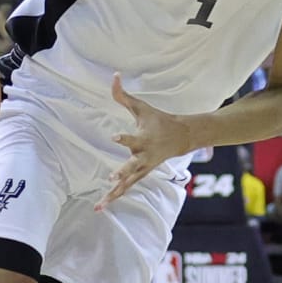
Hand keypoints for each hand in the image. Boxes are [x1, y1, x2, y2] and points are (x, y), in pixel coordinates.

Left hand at [96, 75, 196, 209]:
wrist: (182, 138)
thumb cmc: (158, 120)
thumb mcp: (142, 107)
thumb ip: (124, 95)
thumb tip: (114, 76)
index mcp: (144, 139)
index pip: (132, 138)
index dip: (123, 138)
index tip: (114, 137)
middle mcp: (143, 156)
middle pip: (131, 167)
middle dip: (122, 173)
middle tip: (111, 179)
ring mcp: (143, 168)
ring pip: (127, 184)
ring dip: (114, 195)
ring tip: (99, 206)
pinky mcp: (141, 175)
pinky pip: (127, 188)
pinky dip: (115, 197)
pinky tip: (102, 206)